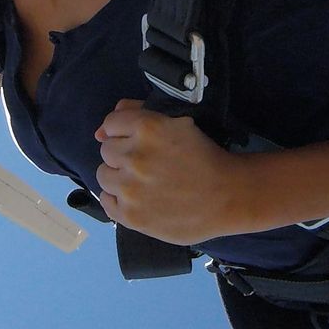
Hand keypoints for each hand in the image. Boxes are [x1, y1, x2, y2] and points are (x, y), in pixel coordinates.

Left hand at [94, 99, 249, 243]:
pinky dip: (118, 199)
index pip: (111, 123)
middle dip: (124, 154)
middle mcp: (134, 156)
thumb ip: (137, 114)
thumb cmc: (204, 156)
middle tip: (148, 164)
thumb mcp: (176, 122)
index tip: (140, 142)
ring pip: (103, 175)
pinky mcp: (130, 215)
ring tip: (143, 183)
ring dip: (119, 177)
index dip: (124, 132)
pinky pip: (106, 201)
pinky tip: (138, 199)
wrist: (228, 196)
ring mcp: (130, 188)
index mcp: (148, 127)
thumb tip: (100, 131)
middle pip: (107, 150)